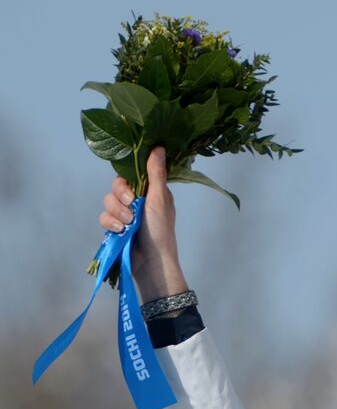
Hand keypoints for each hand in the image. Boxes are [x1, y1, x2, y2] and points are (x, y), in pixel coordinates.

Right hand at [99, 147, 188, 301]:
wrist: (151, 262)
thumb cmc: (160, 231)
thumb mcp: (160, 199)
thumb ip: (156, 173)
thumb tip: (158, 146)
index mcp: (150, 192)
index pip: (131, 175)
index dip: (128, 180)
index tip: (132, 189)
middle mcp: (138, 202)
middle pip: (116, 187)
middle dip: (121, 197)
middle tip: (131, 207)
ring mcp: (126, 216)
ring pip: (108, 202)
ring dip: (117, 213)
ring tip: (128, 225)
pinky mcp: (116, 228)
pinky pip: (104, 217)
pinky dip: (111, 223)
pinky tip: (121, 231)